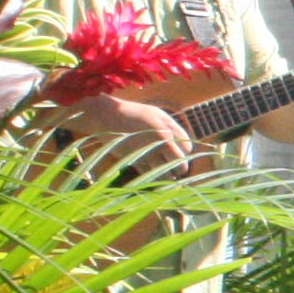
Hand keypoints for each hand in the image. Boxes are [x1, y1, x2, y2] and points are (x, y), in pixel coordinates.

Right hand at [65, 92, 196, 170]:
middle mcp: (161, 141)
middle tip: (176, 170)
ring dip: (168, 177)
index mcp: (168, 129)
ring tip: (166, 176)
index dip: (184, 153)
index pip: (188, 149)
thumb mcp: (156, 114)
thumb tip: (185, 147)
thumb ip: (172, 128)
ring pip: (166, 175)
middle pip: (181, 165)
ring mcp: (147, 152)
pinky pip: (149, 176)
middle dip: (180, 169)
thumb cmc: (134, 114)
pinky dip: (152, 178)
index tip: (177, 153)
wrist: (106, 115)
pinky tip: (152, 175)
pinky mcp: (133, 160)